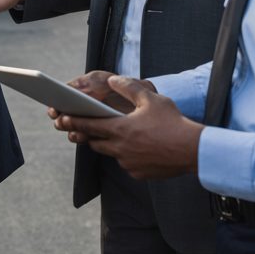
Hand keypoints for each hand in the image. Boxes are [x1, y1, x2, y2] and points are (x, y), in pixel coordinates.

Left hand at [49, 75, 201, 179]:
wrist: (192, 151)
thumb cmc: (172, 122)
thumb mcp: (151, 99)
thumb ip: (128, 88)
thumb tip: (111, 80)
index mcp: (120, 129)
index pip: (89, 125)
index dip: (74, 122)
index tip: (62, 119)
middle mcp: (120, 148)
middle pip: (95, 142)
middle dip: (88, 135)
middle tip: (81, 129)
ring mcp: (128, 163)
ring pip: (111, 153)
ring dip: (109, 145)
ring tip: (114, 136)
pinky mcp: (138, 174)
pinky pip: (126, 164)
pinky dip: (127, 156)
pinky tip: (138, 148)